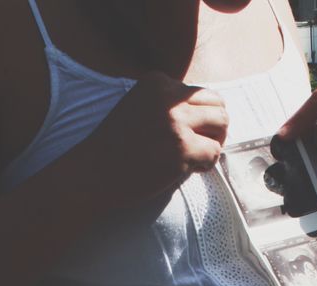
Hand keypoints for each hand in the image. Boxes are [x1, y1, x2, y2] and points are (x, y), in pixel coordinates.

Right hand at [79, 71, 228, 207]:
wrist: (94, 173)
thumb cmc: (117, 147)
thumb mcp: (140, 107)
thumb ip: (169, 103)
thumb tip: (212, 112)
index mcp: (157, 81)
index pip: (199, 93)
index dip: (197, 117)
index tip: (179, 134)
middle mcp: (168, 96)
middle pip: (217, 104)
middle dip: (213, 126)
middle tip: (198, 145)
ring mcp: (176, 122)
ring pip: (222, 123)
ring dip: (214, 142)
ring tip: (195, 156)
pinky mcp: (181, 149)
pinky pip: (214, 152)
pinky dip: (205, 164)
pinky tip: (187, 169)